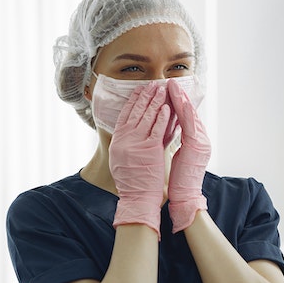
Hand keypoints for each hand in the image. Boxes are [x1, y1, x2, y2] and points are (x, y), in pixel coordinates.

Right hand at [109, 84, 170, 236]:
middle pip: (136, 112)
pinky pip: (157, 129)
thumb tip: (126, 130)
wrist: (137, 199)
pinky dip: (162, 118)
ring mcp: (136, 144)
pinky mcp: (149, 150)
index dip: (132, 101)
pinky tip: (166, 108)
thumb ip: (125, 144)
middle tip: (151, 84)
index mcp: (117, 141)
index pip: (125, 115)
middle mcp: (124, 140)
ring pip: (147, 117)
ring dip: (154, 102)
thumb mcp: (121, 160)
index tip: (138, 90)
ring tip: (161, 89)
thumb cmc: (132, 182)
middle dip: (144, 97)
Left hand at [167, 79, 210, 232]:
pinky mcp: (197, 148)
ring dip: (182, 99)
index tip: (169, 88)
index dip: (178, 101)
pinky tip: (181, 103)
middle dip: (180, 95)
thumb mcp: (179, 154)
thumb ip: (177, 139)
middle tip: (170, 81)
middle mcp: (201, 138)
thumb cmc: (180, 178)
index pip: (186, 116)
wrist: (186, 196)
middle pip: (190, 112)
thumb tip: (169, 127)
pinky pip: (191, 127)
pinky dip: (186, 114)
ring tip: (173, 86)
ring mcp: (201, 142)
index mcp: (196, 140)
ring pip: (191, 116)